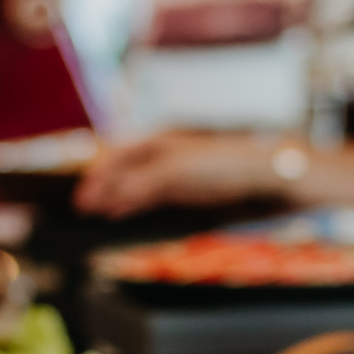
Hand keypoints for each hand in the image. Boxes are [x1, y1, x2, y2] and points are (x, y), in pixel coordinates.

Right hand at [74, 132, 277, 217]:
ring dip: (118, 197)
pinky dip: (137, 204)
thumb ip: (139, 183)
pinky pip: (156, 196)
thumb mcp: (175, 171)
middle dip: (104, 187)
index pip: (118, 155)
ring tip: (101, 213)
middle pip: (126, 169)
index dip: (98, 177)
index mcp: (161, 140)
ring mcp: (182, 172)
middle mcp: (169, 152)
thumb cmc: (226, 164)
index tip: (82, 199)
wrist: (272, 177)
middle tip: (84, 209)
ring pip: (139, 184)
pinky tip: (129, 213)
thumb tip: (109, 198)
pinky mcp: (195, 190)